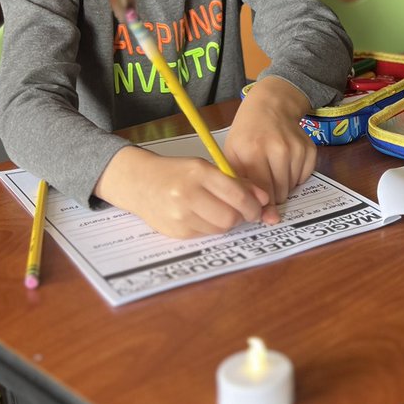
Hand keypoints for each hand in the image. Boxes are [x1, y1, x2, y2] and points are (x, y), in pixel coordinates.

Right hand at [95, 146, 269, 238]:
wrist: (138, 182)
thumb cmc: (176, 173)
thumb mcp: (206, 168)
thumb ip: (236, 182)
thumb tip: (264, 199)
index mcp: (199, 173)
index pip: (238, 196)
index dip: (254, 205)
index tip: (259, 207)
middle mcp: (188, 195)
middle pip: (231, 218)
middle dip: (242, 217)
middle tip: (242, 212)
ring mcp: (180, 216)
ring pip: (220, 229)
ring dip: (227, 223)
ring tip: (220, 211)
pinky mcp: (175, 232)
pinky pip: (206, 235)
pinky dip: (211, 228)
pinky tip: (203, 216)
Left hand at [225, 77, 315, 215]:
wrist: (270, 107)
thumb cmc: (247, 134)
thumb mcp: (233, 155)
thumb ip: (241, 185)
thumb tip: (262, 216)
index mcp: (253, 152)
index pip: (262, 192)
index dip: (259, 204)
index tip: (256, 207)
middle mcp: (278, 149)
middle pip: (279, 193)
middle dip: (270, 195)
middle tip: (263, 182)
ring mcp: (296, 149)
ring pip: (292, 187)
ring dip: (282, 186)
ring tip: (272, 170)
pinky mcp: (310, 150)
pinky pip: (304, 178)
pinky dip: (294, 177)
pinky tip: (285, 163)